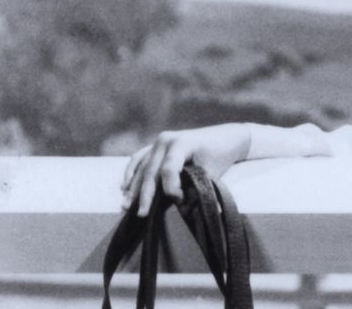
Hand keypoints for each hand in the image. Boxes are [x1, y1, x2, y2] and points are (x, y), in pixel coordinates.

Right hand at [121, 123, 250, 216]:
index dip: (171, 188)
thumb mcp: (211, 172)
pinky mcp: (156, 145)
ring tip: (125, 206)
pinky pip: (139, 158)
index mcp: (182, 143)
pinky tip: (124, 187)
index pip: (168, 170)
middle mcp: (166, 140)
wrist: (226, 137)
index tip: (180, 201)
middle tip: (140, 214)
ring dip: (133, 187)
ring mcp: (159, 141)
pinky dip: (132, 172)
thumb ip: (195, 189)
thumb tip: (183, 209)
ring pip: (142, 167)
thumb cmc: (220, 156)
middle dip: (145, 195)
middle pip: (151, 171)